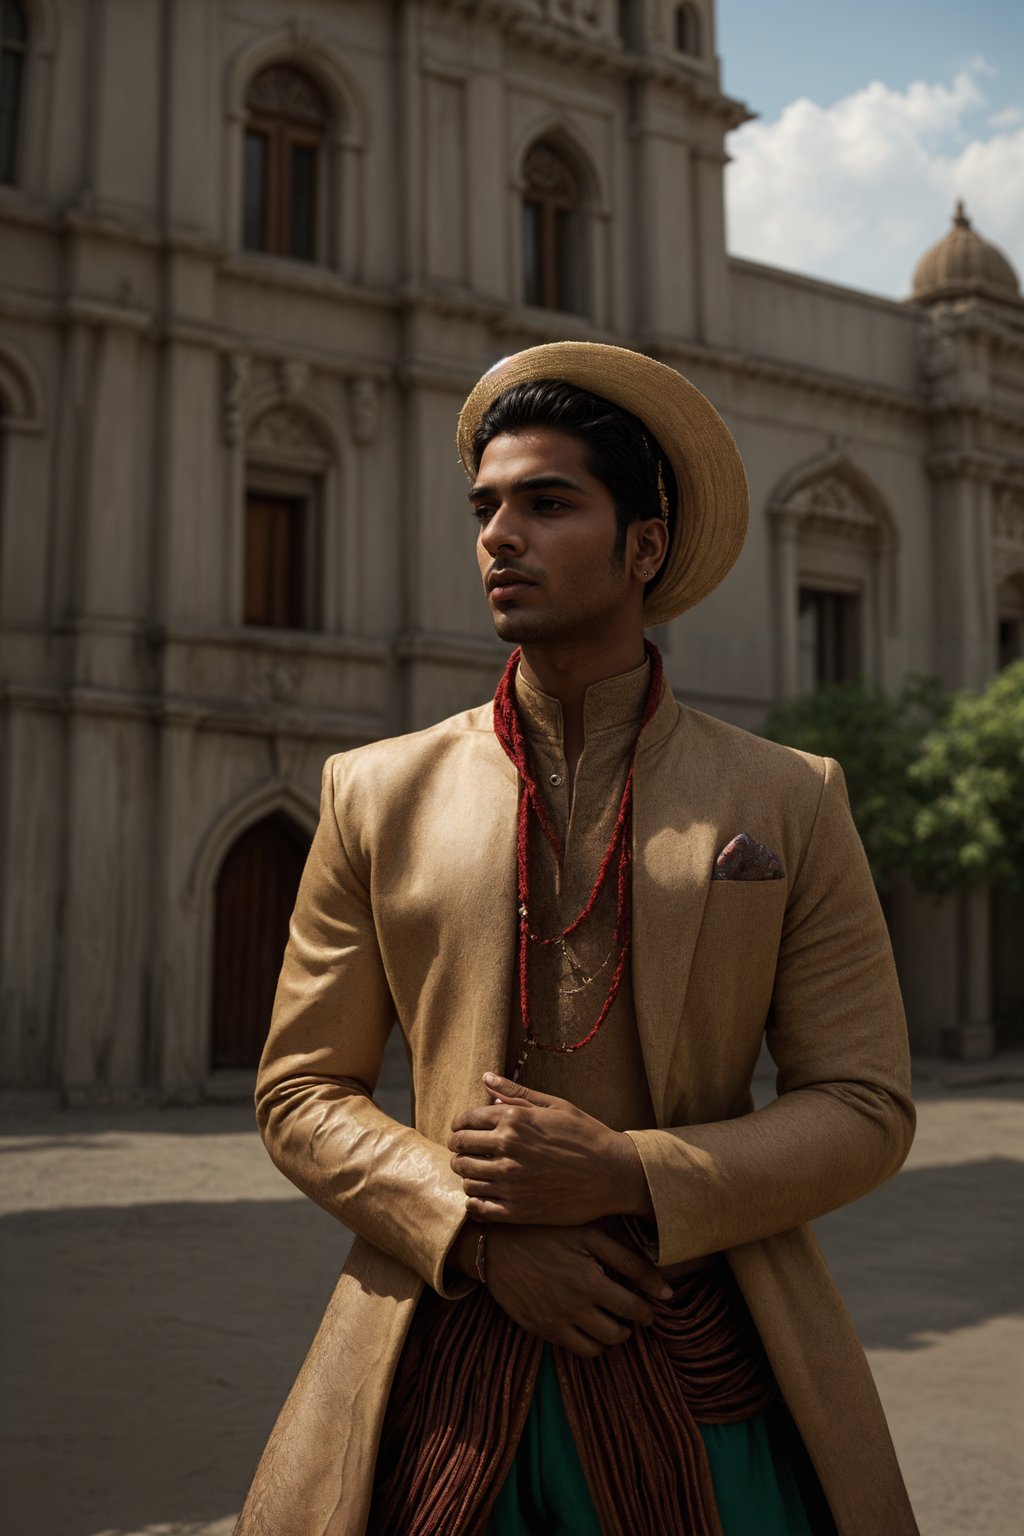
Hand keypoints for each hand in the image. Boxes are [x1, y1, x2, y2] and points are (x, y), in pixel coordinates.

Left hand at [448, 1074, 653, 1224]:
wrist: (613, 1174)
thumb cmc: (585, 1136)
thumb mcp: (553, 1106)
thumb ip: (516, 1094)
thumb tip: (485, 1078)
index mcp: (514, 1121)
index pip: (466, 1120)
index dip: (460, 1123)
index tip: (463, 1128)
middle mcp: (507, 1151)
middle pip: (460, 1149)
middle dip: (459, 1147)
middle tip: (466, 1149)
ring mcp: (511, 1183)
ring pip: (466, 1178)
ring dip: (467, 1173)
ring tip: (478, 1170)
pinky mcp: (518, 1211)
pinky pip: (478, 1207)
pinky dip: (474, 1200)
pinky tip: (483, 1194)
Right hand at [483, 1222, 671, 1358]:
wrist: (496, 1244)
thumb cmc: (547, 1231)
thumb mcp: (589, 1234)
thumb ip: (629, 1260)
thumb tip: (666, 1290)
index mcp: (591, 1282)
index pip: (634, 1310)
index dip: (646, 1311)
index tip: (648, 1308)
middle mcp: (574, 1308)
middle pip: (617, 1334)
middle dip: (629, 1326)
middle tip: (629, 1314)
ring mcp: (555, 1322)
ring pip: (597, 1348)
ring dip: (610, 1337)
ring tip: (610, 1321)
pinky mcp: (539, 1330)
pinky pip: (574, 1350)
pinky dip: (588, 1343)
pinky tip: (587, 1323)